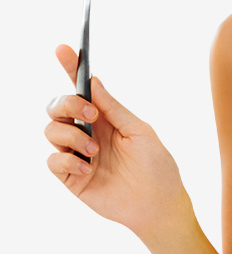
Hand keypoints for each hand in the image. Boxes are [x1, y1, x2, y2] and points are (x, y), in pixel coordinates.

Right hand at [45, 44, 191, 239]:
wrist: (158, 205)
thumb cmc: (157, 166)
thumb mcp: (140, 131)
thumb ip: (114, 108)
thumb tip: (93, 82)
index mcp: (105, 117)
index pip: (81, 88)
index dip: (70, 67)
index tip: (63, 49)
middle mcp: (87, 132)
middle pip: (56, 106)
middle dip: (67, 104)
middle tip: (91, 115)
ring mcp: (77, 154)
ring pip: (51, 131)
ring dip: (71, 136)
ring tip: (95, 151)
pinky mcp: (71, 177)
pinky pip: (53, 160)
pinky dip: (67, 160)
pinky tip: (88, 168)